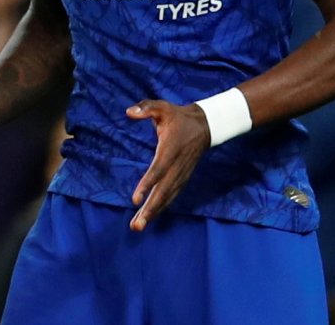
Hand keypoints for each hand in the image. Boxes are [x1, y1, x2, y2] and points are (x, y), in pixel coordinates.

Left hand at [126, 100, 210, 230]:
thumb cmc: (179, 117)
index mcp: (170, 149)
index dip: (147, 184)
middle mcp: (177, 165)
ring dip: (154, 212)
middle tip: (136, 226)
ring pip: (167, 196)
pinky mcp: (183, 177)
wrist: (206, 126)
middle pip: (163, 191)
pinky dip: (162, 207)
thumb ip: (146, 107)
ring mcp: (181, 173)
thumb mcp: (163, 107)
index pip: (158, 169)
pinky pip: (172, 195)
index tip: (135, 199)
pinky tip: (151, 217)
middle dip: (150, 209)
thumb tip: (129, 112)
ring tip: (138, 226)